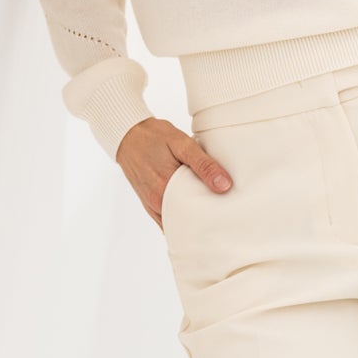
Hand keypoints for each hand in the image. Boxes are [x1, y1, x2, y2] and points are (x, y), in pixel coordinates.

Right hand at [117, 115, 233, 222]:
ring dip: (192, 219)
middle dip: (205, 220)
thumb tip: (225, 185)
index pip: (196, 215)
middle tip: (224, 214)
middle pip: (187, 221)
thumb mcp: (182, 144)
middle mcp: (157, 202)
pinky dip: (180, 218)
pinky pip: (167, 219)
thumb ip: (203, 165)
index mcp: (166, 190)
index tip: (228, 213)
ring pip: (177, 222)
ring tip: (211, 211)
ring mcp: (152, 204)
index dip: (213, 216)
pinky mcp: (149, 203)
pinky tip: (193, 211)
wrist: (128, 134)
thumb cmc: (154, 137)